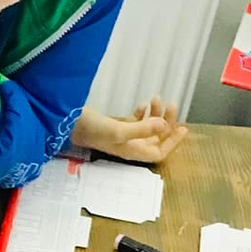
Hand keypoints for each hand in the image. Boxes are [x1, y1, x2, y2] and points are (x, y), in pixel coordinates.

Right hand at [72, 98, 187, 164]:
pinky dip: (142, 113)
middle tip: (170, 105)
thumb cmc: (91, 129)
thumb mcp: (118, 129)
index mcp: (131, 152)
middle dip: (166, 123)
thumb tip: (164, 125)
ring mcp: (122, 136)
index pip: (159, 152)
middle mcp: (129, 146)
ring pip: (147, 128)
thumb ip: (142, 129)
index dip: (172, 142)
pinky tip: (142, 104)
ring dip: (154, 115)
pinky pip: (135, 122)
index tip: (183, 128)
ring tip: (155, 98)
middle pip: (155, 139)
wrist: (67, 121)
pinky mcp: (115, 126)